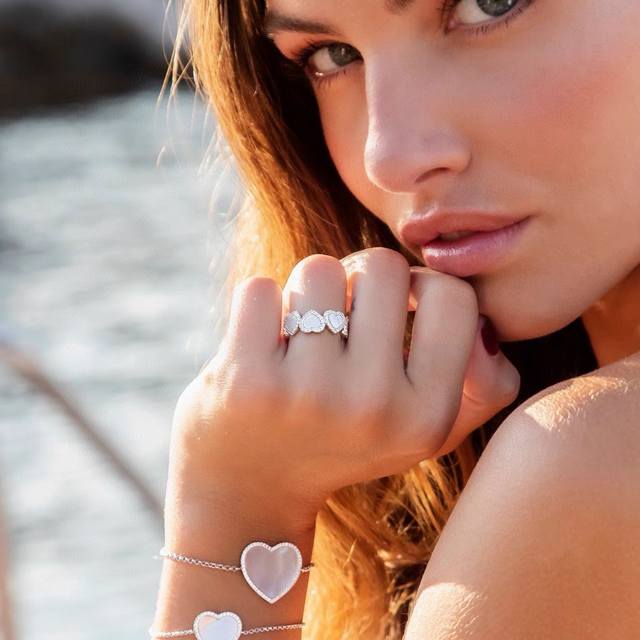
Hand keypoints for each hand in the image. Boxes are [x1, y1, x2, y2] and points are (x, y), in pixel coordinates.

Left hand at [167, 248, 520, 532]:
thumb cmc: (342, 441)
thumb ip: (482, 386)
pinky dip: (259, 306)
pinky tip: (260, 346)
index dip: (417, 288)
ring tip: (298, 335)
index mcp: (426, 417)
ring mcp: (308, 393)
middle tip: (337, 316)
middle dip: (356, 280)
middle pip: (382, 267)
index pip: (452, 296)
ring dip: (305, 293)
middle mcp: (373, 407)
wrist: (251, 489)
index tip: (388, 309)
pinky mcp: (246, 381)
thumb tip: (488, 331)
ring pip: (318, 270)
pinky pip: (260, 289)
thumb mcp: (422, 431)